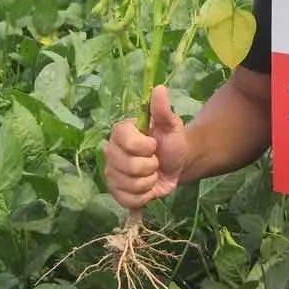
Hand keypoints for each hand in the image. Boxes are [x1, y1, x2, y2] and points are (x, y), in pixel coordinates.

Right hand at [103, 85, 188, 210]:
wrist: (177, 164)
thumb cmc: (172, 141)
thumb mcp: (171, 125)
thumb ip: (163, 109)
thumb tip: (159, 88)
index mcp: (121, 132)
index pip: (126, 142)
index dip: (145, 147)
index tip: (154, 144)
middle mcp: (111, 152)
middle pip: (128, 166)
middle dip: (150, 166)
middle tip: (155, 161)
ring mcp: (111, 173)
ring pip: (130, 184)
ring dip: (149, 182)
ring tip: (152, 173)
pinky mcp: (116, 193)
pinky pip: (128, 200)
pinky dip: (144, 197)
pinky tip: (148, 188)